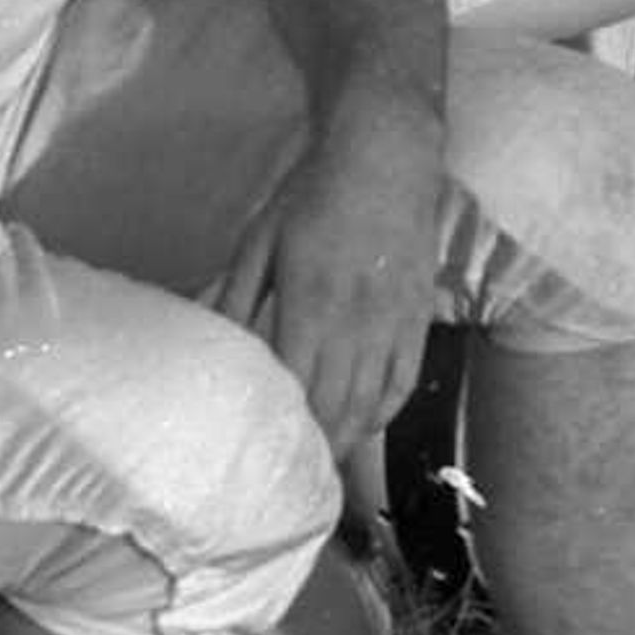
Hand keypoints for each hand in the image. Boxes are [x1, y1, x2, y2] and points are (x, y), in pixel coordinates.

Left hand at [219, 78, 443, 451]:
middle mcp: (357, 321)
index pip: (297, 384)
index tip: (263, 456)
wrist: (385, 156)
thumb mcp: (260, 238)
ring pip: (372, 401)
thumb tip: (215, 343)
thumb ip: (238, 295)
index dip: (283, 427)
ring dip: (348, 439)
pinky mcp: (419, 317)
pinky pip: (405, 379)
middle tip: (290, 479)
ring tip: (324, 467)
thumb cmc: (312, 193)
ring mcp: (394, 322)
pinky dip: (384, 411)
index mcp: (312, 301)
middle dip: (313, 447)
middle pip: (336, 404)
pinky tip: (365, 426)